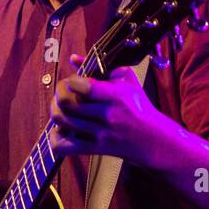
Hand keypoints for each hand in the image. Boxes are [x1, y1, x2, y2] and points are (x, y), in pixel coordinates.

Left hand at [48, 54, 163, 161]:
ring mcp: (101, 134)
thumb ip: (100, 67)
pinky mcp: (96, 149)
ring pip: (63, 122)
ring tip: (61, 109)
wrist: (152, 138)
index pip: (84, 87)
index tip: (73, 82)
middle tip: (62, 94)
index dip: (71, 82)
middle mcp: (108, 115)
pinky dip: (56, 138)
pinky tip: (61, 130)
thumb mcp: (126, 80)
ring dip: (56, 113)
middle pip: (66, 103)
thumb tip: (73, 58)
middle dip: (58, 95)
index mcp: (116, 96)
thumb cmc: (137, 105)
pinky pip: (65, 146)